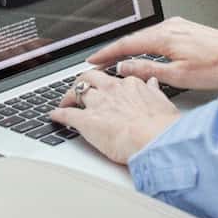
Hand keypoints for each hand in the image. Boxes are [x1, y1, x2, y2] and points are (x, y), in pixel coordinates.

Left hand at [50, 69, 178, 163]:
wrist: (155, 140)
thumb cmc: (163, 127)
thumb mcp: (163, 103)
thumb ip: (154, 92)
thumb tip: (152, 83)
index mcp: (130, 86)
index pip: (113, 79)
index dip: (107, 83)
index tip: (105, 87)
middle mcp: (111, 91)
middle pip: (90, 78)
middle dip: (83, 81)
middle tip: (80, 87)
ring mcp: (97, 104)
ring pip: (76, 91)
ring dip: (69, 95)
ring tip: (65, 100)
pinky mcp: (86, 121)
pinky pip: (66, 114)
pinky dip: (58, 114)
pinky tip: (54, 116)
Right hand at [85, 17, 217, 90]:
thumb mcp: (179, 75)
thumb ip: (147, 70)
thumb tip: (124, 68)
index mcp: (163, 37)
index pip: (126, 45)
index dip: (107, 53)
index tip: (93, 61)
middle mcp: (169, 27)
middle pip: (133, 38)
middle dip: (114, 51)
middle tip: (100, 62)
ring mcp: (178, 26)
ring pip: (145, 36)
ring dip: (130, 48)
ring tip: (118, 60)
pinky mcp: (186, 30)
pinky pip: (157, 35)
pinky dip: (145, 44)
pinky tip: (144, 52)